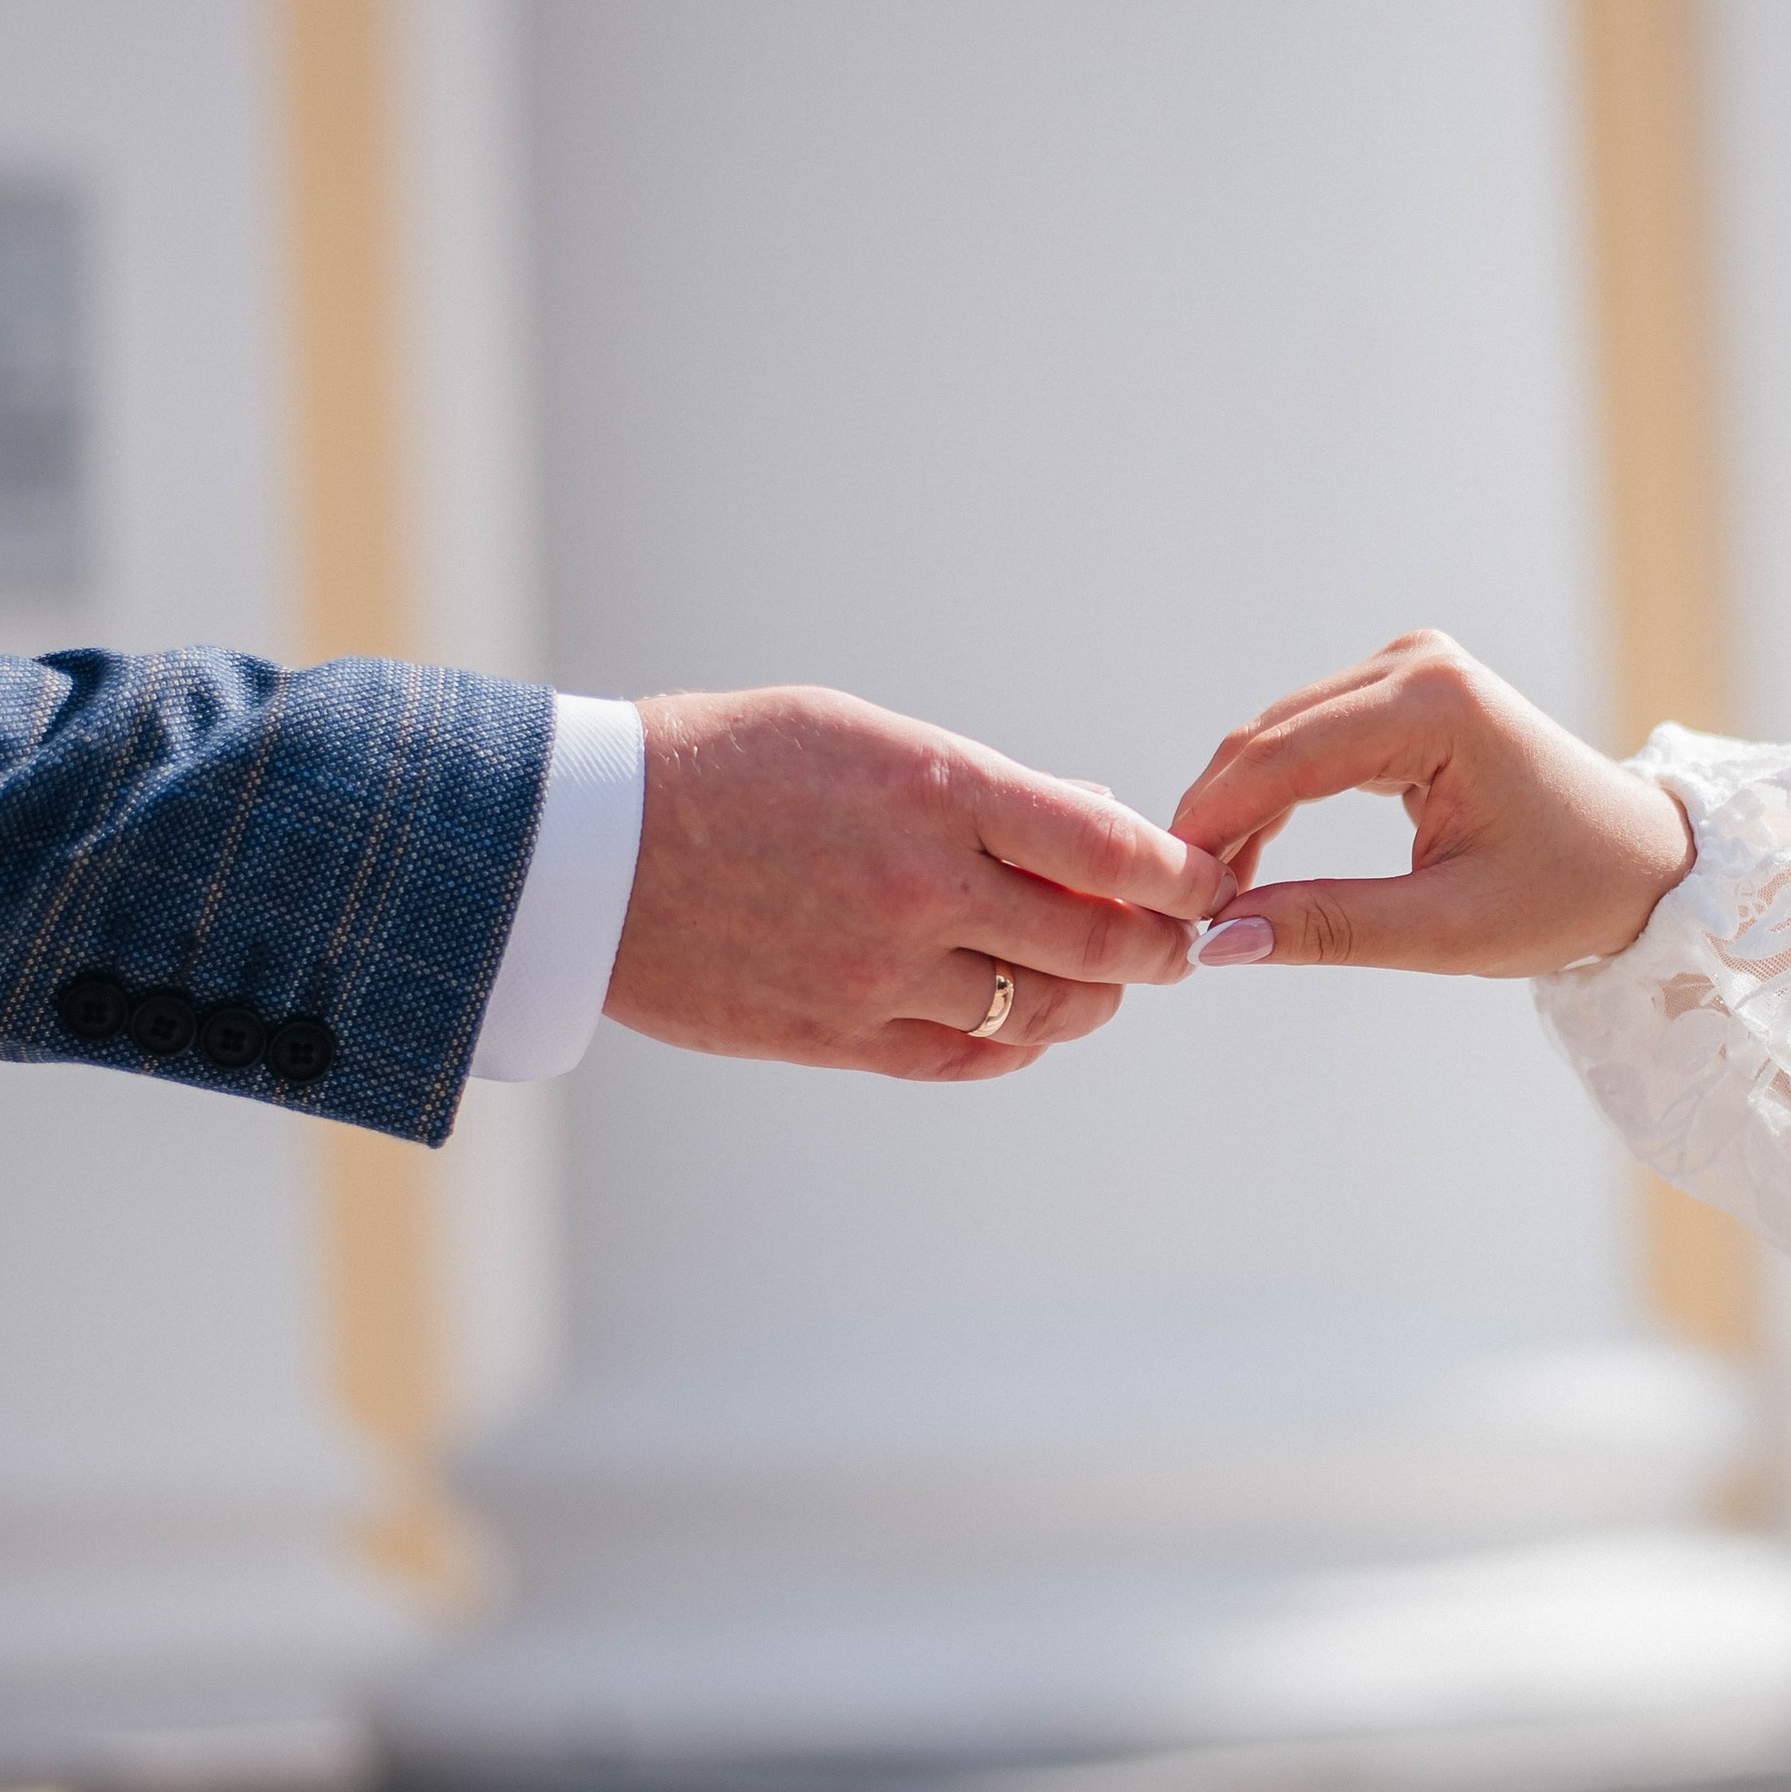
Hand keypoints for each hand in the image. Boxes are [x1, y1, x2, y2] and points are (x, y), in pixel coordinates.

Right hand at [605, 686, 1233, 1079]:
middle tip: (1182, 943)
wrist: (587, 849)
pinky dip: (1022, 1041)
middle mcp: (925, 889)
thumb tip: (1087, 819)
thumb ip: (981, 786)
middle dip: (1160, 948)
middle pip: (1099, 943)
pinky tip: (1033, 1021)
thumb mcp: (862, 736)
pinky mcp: (842, 1038)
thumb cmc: (726, 765)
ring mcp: (884, 975)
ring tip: (1111, 982)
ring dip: (1098, 1000)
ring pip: (1046, 1011)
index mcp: (937, 792)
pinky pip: (971, 1055)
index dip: (1177, 874)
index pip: (1109, 846)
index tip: (1203, 879)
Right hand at [1170, 633, 1692, 977]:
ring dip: (1238, 810)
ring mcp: (1411, 669)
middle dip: (1214, 819)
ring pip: (1280, 737)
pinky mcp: (1407, 690)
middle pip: (1270, 737)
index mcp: (1435, 705)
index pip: (1284, 757)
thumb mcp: (1447, 928)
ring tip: (1211, 896)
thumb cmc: (1570, 893)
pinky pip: (1311, 739)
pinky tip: (1250, 862)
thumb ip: (1328, 928)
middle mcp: (1416, 664)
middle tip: (1177, 908)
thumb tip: (1218, 943)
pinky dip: (1274, 797)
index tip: (1171, 898)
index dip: (1213, 825)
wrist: (1647, 862)